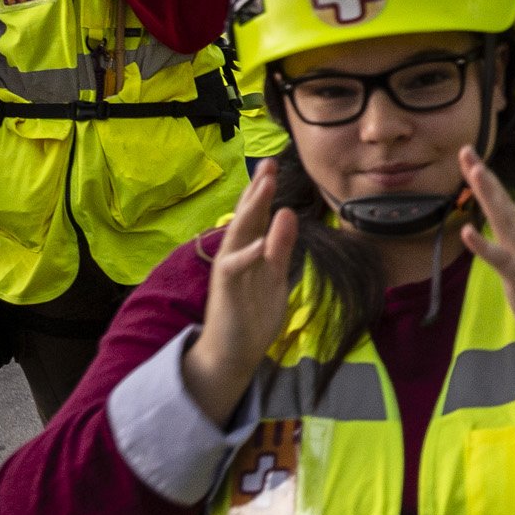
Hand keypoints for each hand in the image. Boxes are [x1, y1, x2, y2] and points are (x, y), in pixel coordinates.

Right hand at [181, 167, 299, 424]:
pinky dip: (249, 252)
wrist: (232, 351)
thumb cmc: (252, 313)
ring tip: (265, 185)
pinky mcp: (226, 288)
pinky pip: (236, 266)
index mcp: (249, 251)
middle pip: (247, 217)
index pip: (257, 216)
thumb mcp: (275, 275)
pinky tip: (261, 240)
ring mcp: (229, 269)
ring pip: (240, 234)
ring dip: (252, 209)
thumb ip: (281, 247)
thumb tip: (288, 214)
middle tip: (269, 163)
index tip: (273, 166)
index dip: (264, 192)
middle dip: (257, 190)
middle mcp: (236, 254)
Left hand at [456, 149, 514, 370]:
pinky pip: (501, 259)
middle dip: (483, 178)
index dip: (486, 182)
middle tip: (466, 150)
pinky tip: (467, 232)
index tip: (469, 157)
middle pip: (502, 204)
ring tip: (474, 173)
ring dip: (489, 197)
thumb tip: (503, 234)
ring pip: (504, 222)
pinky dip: (483, 245)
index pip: (502, 205)